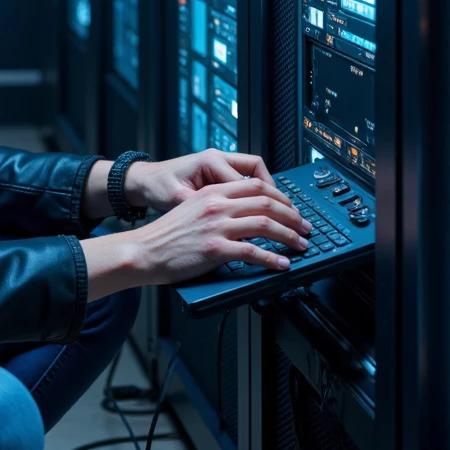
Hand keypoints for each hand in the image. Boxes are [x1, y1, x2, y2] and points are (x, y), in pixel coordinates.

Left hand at [126, 148, 277, 213]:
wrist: (143, 180)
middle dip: (275, 194)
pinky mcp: (218, 172)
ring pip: (256, 173)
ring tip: (282, 212)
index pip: (246, 180)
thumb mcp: (176, 199)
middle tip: (290, 216)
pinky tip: (262, 209)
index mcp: (210, 160)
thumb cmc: (157, 187)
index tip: (271, 221)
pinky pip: (246, 179)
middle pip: (258, 171)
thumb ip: (201, 208)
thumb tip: (225, 226)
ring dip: (269, 192)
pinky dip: (256, 193)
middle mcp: (218, 158)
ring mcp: (219, 163)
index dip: (260, 202)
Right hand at [130, 178, 312, 284]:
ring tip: (301, 245)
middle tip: (304, 227)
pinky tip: (282, 264)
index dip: (281, 197)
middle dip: (292, 215)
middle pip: (266, 202)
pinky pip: (253, 252)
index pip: (256, 186)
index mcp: (212, 191)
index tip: (292, 209)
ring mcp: (217, 226)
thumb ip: (218, 205)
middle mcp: (217, 204)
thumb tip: (246, 214)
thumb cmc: (167, 235)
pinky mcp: (215, 248)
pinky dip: (273, 258)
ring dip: (289, 236)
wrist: (145, 251)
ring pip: (265, 224)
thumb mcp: (192, 208)